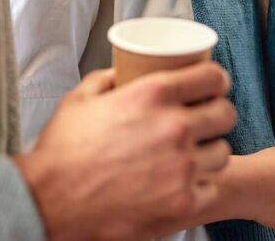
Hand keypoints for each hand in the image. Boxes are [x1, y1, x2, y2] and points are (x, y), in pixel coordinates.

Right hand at [16, 64, 236, 240]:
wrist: (48, 203)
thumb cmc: (61, 151)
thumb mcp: (81, 99)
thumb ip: (108, 78)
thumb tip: (124, 71)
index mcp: (153, 94)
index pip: (213, 77)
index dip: (217, 81)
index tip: (213, 88)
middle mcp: (174, 127)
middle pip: (226, 114)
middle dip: (217, 116)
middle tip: (204, 124)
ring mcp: (182, 167)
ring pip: (222, 153)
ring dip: (210, 153)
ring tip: (193, 156)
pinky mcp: (182, 203)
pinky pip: (211, 188)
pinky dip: (200, 187)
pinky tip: (184, 185)